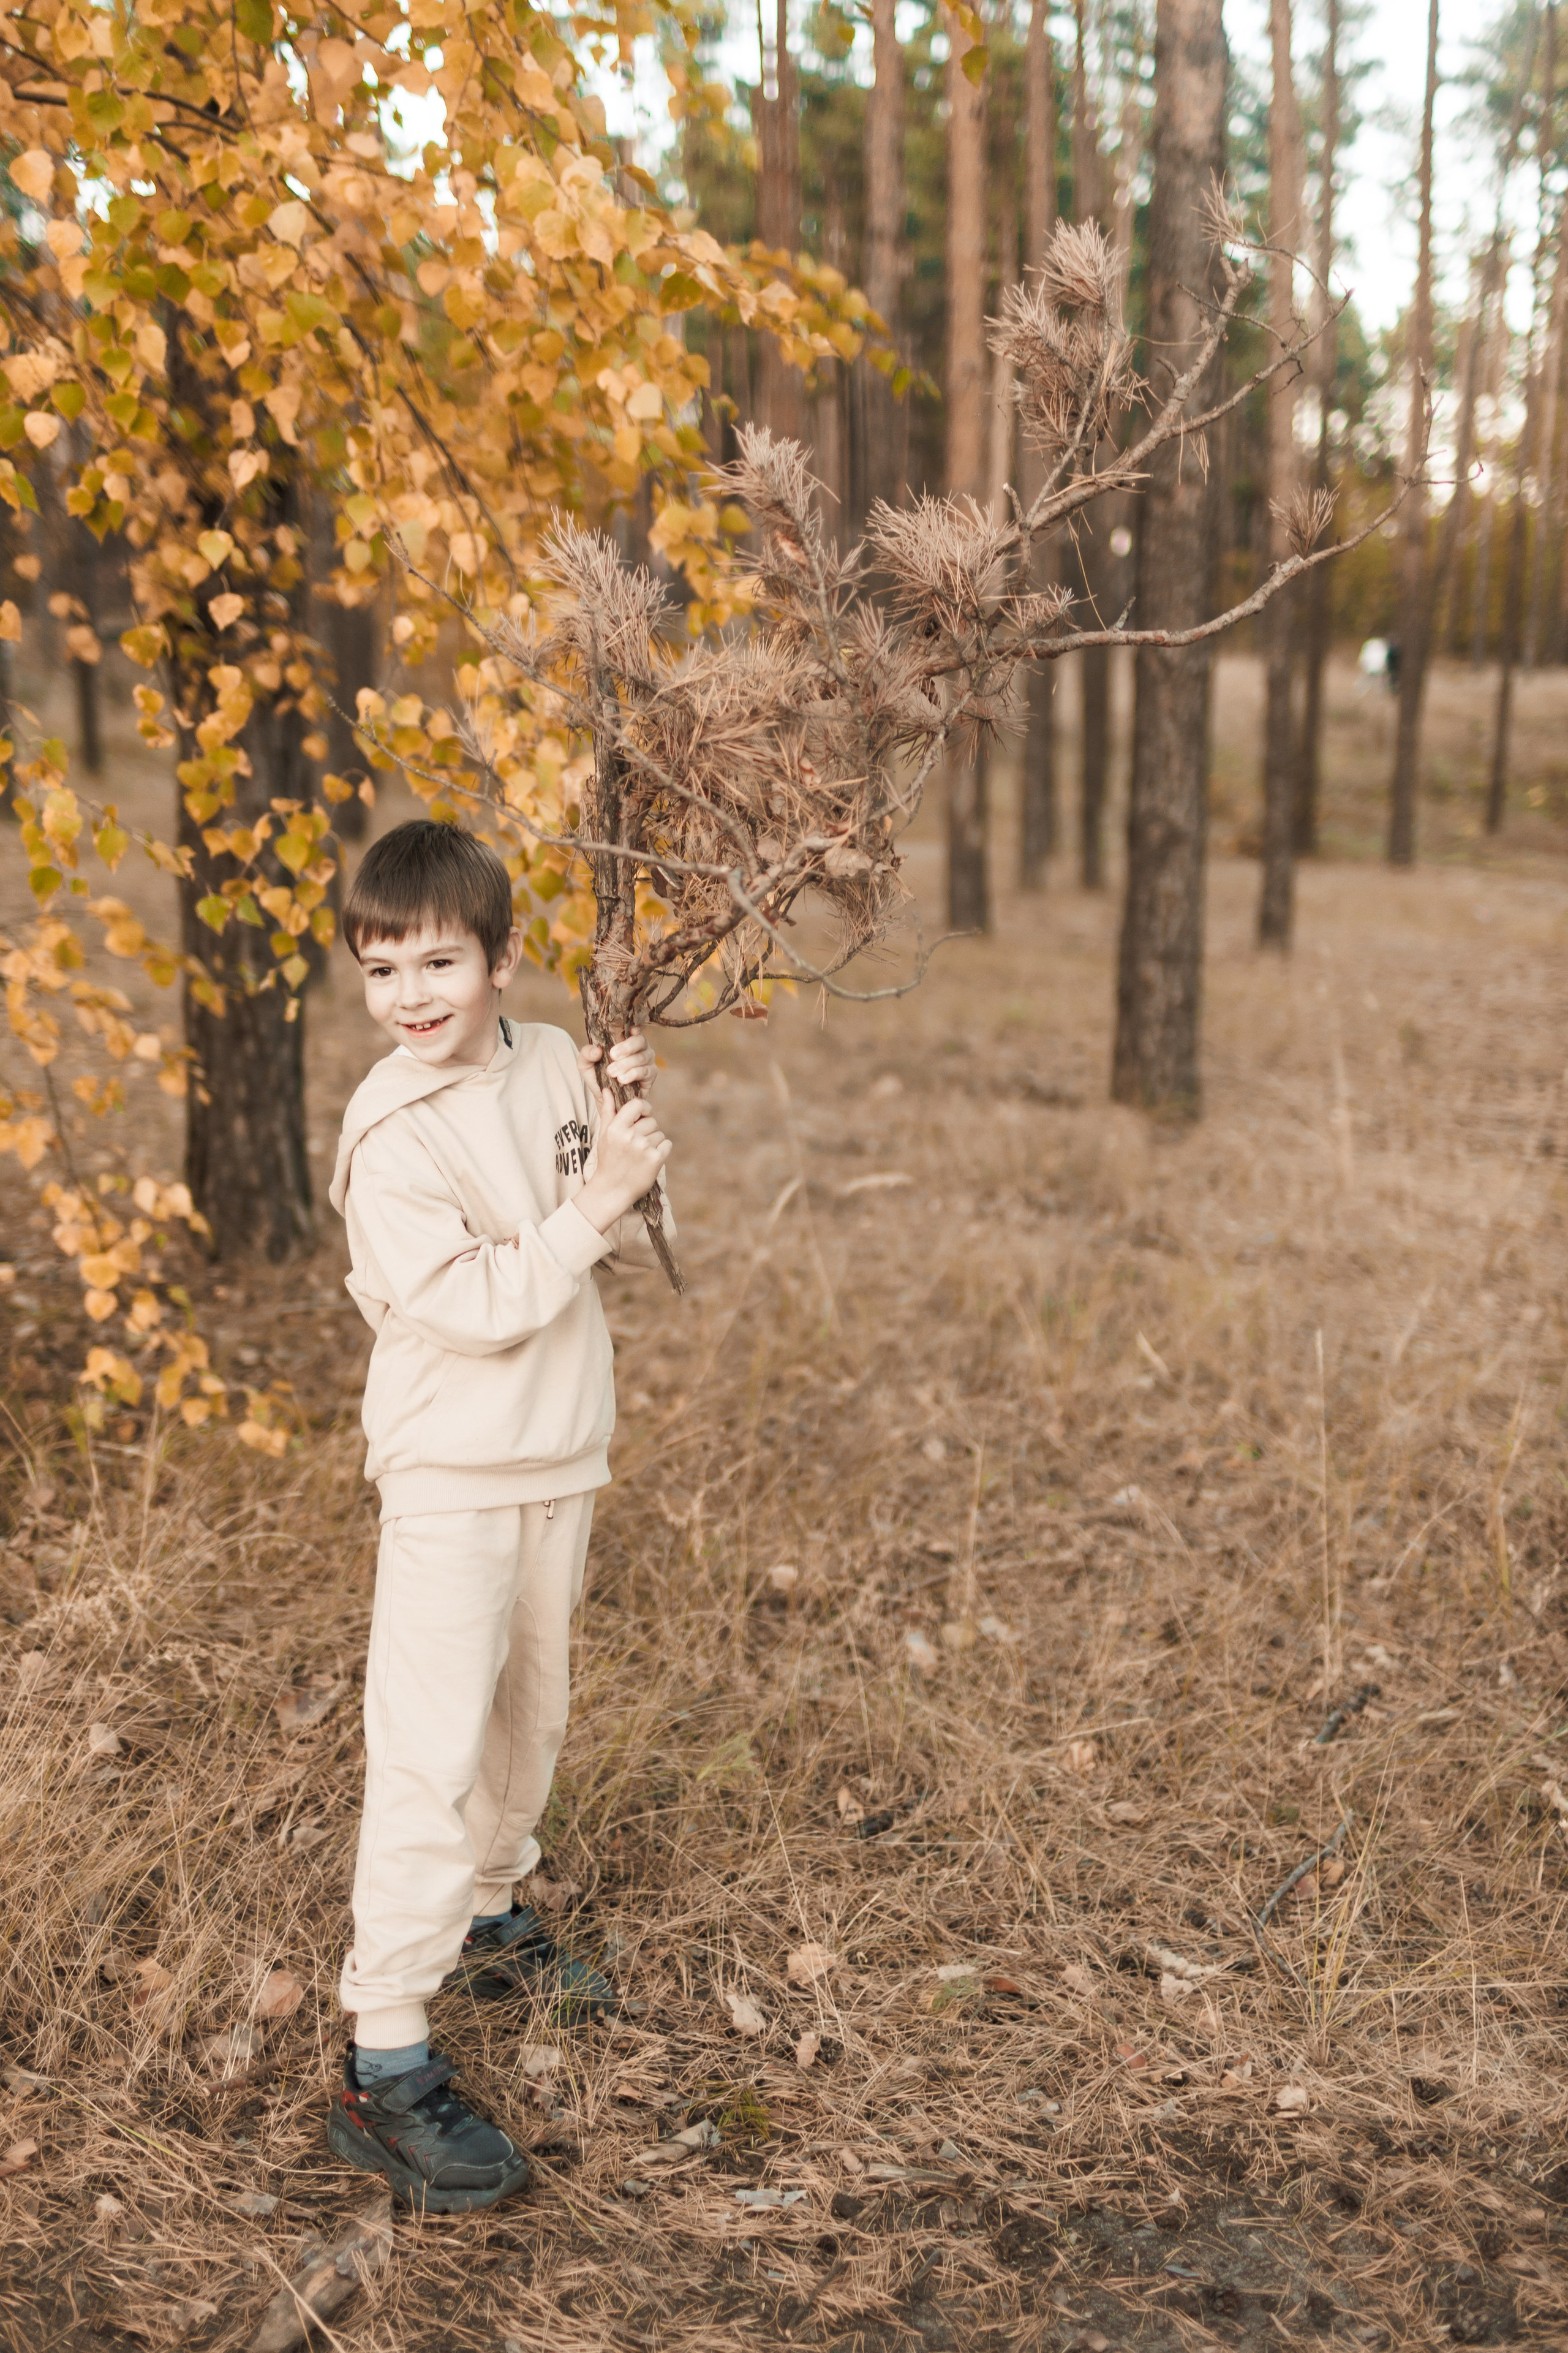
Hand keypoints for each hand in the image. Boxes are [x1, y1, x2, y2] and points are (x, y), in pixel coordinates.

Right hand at [575, 1096, 670, 1232]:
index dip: (643, 1108)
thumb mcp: (604, 1135)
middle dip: (647, 1130)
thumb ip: (608, 1110)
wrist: (612, 1190)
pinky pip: (667, 1144)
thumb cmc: (608, 1160)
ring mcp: (644, 1148)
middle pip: (651, 1120)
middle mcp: (630, 1136)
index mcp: (616, 1128)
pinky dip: (661, 1151)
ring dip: (654, 1141)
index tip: (642, 1116)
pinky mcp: (656, 1159)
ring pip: (659, 1133)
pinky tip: (649, 1159)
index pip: (637, 1104)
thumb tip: (608, 1088)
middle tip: (637, 1144)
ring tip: (641, 1154)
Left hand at [578, 1030, 655, 1095]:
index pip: (633, 1028)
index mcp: (625, 1039)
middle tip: (612, 1056)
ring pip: (642, 1057)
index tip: (628, 1031)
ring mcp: (647, 1060)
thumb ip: (586, 1054)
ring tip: (612, 1072)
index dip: (633, 1028)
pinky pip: (645, 1071)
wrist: (606, 1099)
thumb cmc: (598, 1076)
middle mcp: (639, 1047)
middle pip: (640, 1041)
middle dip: (626, 1047)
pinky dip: (633, 1074)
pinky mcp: (650, 1075)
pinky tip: (622, 1079)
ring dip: (626, 1064)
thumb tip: (597, 1049)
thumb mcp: (586, 1065)